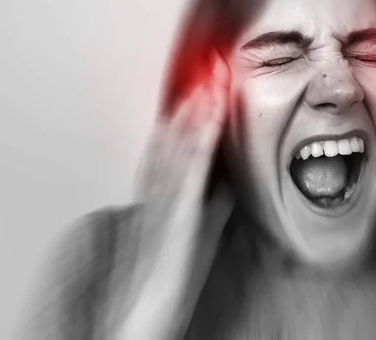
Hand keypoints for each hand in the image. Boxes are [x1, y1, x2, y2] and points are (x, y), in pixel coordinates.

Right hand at [112, 53, 232, 339]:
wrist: (147, 312)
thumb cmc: (172, 275)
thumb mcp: (199, 231)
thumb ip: (211, 204)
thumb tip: (227, 182)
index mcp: (169, 194)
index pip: (182, 144)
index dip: (196, 111)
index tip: (212, 81)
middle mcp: (163, 191)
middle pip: (177, 135)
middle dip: (196, 99)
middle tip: (213, 62)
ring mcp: (165, 203)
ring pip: (179, 147)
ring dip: (196, 111)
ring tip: (212, 78)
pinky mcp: (174, 221)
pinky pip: (186, 175)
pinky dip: (197, 145)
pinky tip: (208, 122)